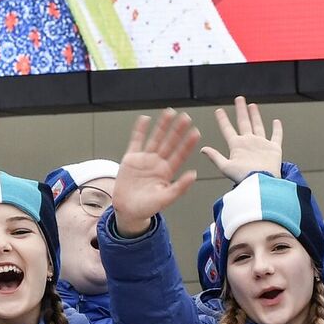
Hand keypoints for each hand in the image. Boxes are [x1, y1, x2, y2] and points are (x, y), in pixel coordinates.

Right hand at [112, 110, 199, 235]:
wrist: (127, 210)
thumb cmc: (147, 207)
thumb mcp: (165, 199)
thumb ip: (179, 187)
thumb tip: (194, 174)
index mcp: (167, 172)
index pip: (180, 154)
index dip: (188, 143)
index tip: (196, 132)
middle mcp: (158, 163)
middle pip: (169, 143)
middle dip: (177, 130)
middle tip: (186, 118)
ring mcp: (144, 159)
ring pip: (155, 138)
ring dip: (162, 126)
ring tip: (169, 113)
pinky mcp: (131, 158)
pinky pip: (136, 141)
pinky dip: (140, 130)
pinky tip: (145, 119)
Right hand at [200, 96, 282, 182]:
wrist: (262, 181)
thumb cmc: (243, 177)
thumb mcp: (225, 168)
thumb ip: (215, 157)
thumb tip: (203, 149)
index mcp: (237, 145)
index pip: (227, 129)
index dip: (222, 119)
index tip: (219, 110)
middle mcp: (249, 140)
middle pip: (244, 121)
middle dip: (241, 109)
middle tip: (239, 98)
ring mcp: (262, 142)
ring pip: (259, 125)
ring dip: (255, 115)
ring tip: (253, 105)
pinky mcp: (274, 148)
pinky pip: (277, 135)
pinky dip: (277, 128)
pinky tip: (276, 121)